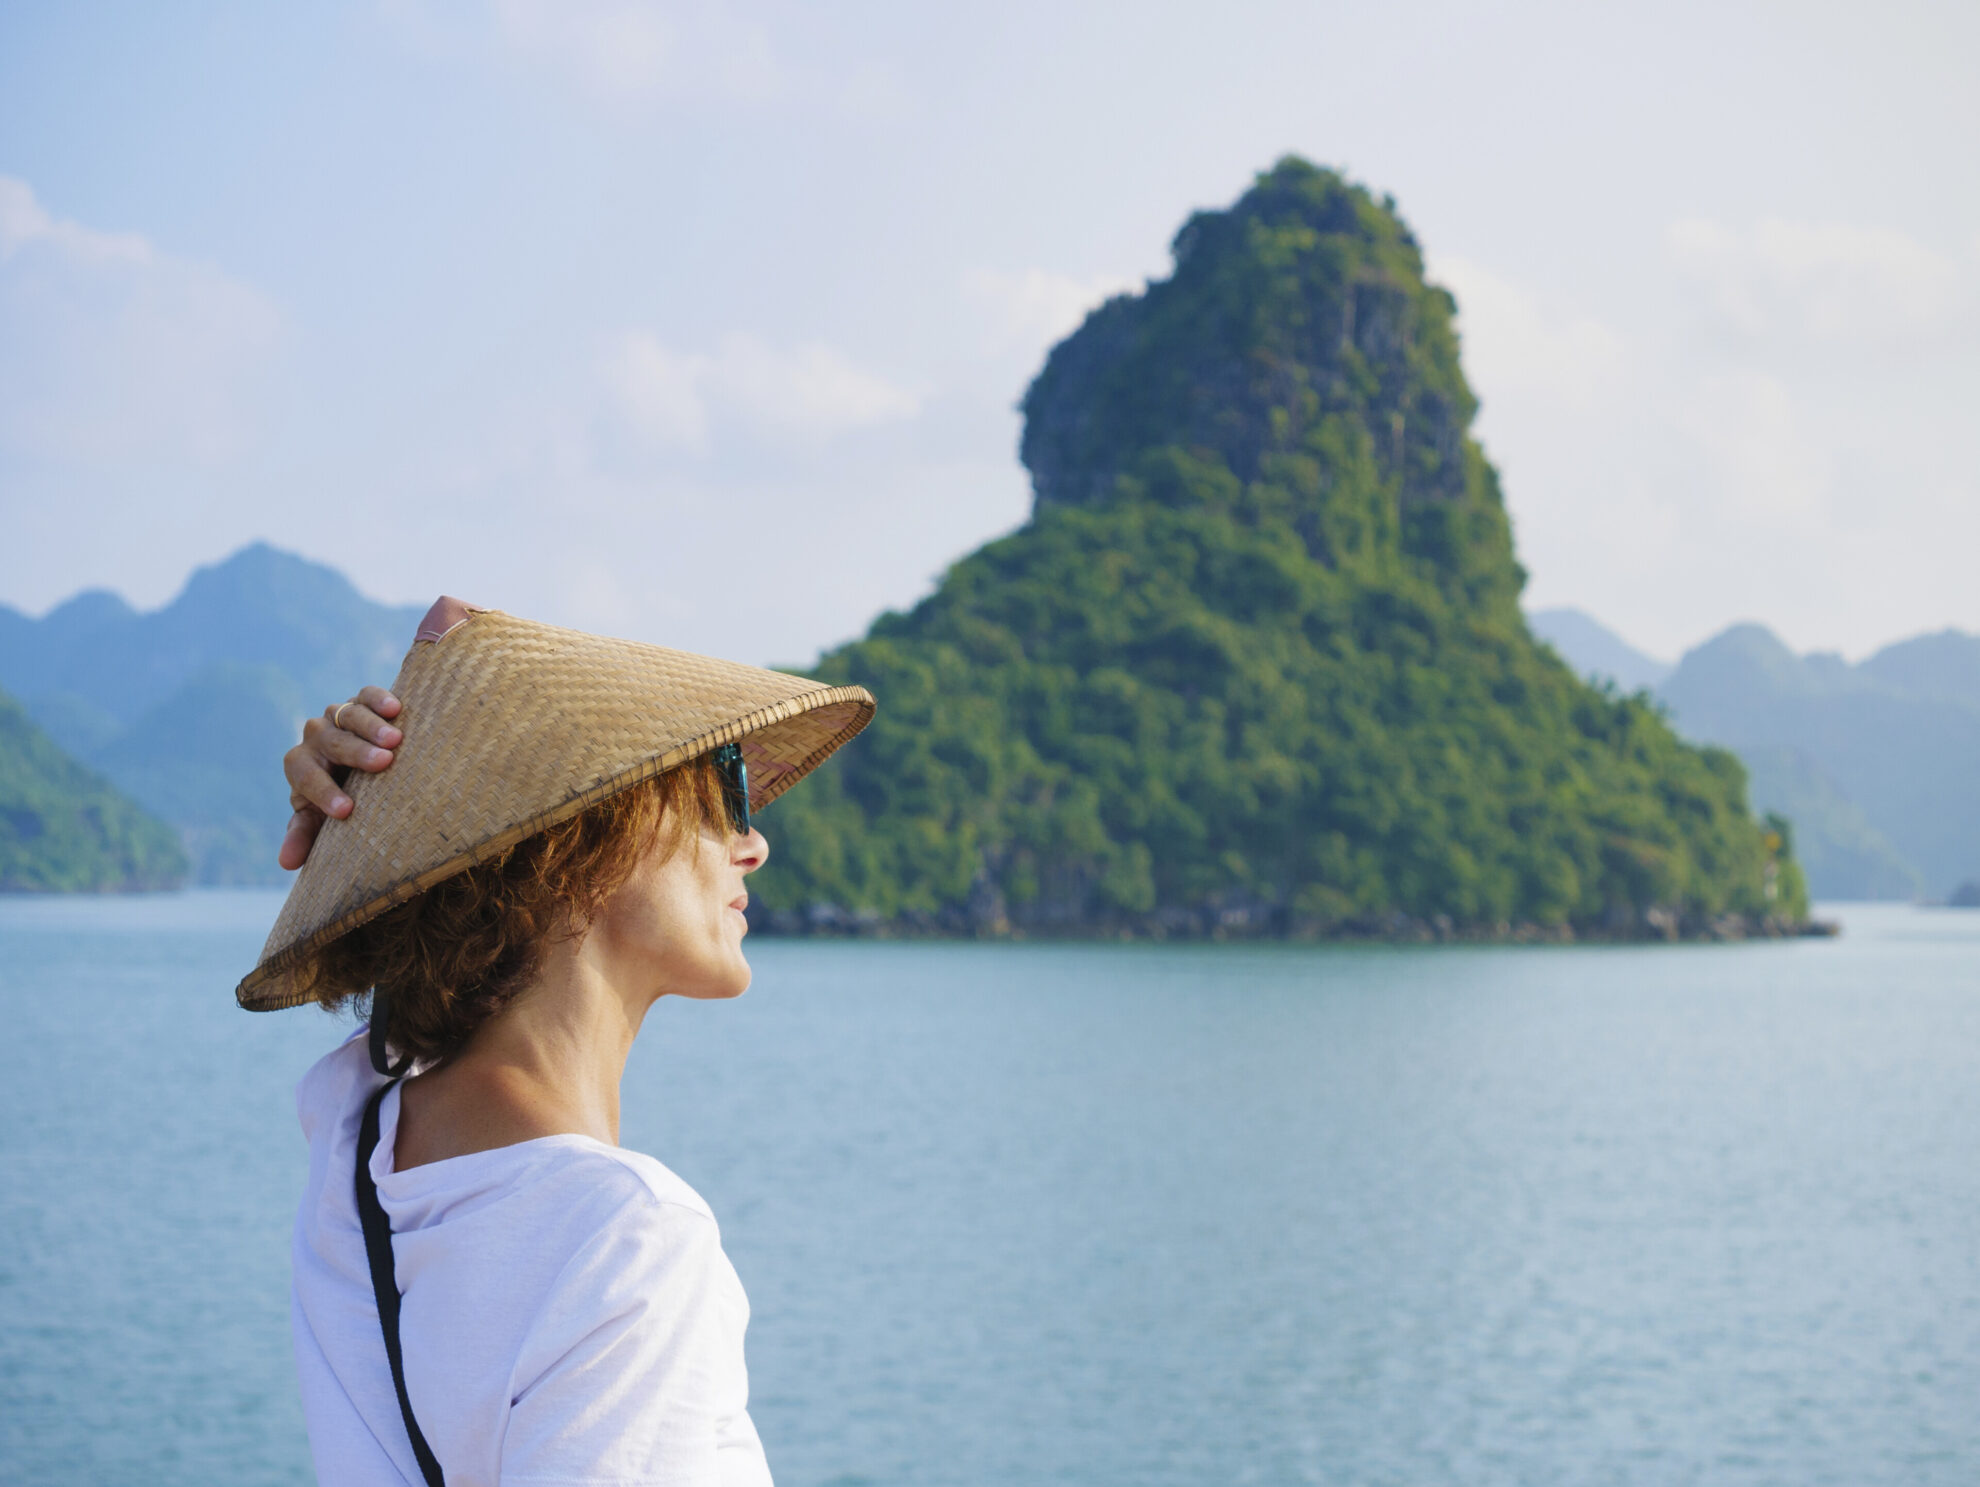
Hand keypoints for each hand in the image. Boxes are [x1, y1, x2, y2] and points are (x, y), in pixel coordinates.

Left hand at [280, 686, 402, 869]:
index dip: (322, 791)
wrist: (361, 766)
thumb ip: (304, 836)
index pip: (304, 774)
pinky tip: (397, 709)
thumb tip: (286, 863)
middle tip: (383, 763)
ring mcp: (338, 716)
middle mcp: (316, 737)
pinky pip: (365, 694)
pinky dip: (379, 698)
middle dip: (355, 752)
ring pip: (346, 714)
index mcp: (301, 766)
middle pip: (329, 741)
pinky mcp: (361, 701)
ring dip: (370, 726)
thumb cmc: (343, 798)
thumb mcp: (322, 820)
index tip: (346, 810)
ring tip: (396, 740)